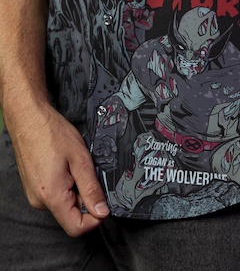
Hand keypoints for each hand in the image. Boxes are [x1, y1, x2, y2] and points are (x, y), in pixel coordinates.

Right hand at [6, 103, 108, 236]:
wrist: (29, 118)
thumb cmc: (52, 133)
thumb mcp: (80, 159)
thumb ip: (92, 188)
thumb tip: (102, 212)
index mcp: (51, 196)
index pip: (76, 227)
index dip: (95, 218)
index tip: (104, 201)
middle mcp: (39, 201)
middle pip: (72, 214)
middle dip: (86, 197)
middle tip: (87, 171)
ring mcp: (35, 194)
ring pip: (65, 203)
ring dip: (76, 188)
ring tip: (74, 165)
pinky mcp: (35, 187)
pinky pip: (56, 194)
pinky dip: (67, 183)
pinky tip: (66, 164)